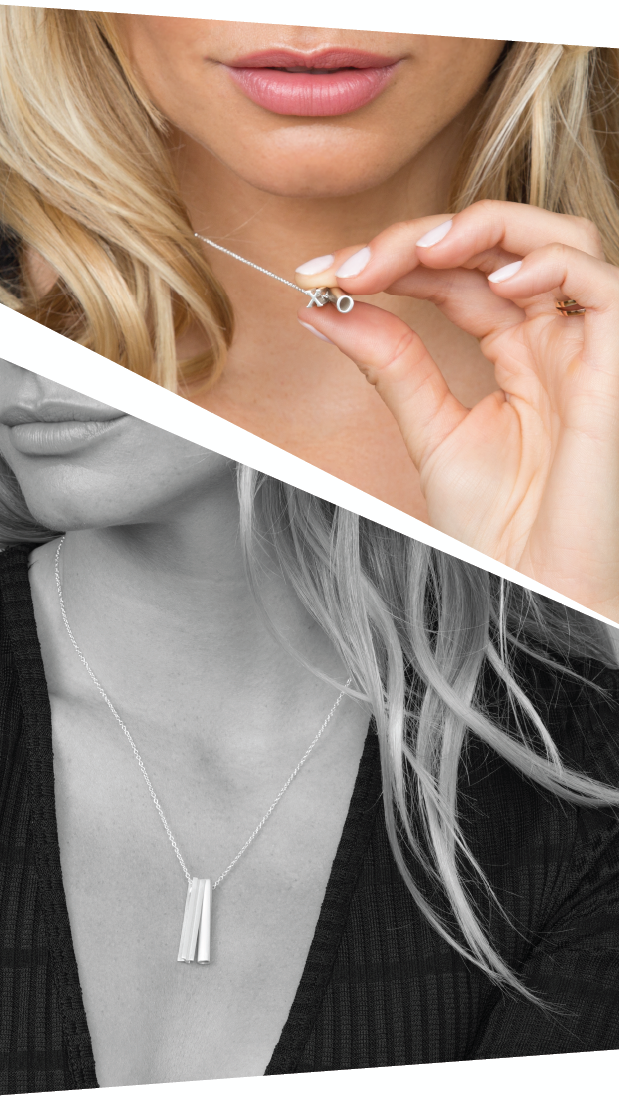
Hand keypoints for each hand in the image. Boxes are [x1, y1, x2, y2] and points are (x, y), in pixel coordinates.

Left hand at [296, 200, 618, 620]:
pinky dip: (550, 264)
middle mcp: (554, 337)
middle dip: (419, 240)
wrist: (536, 590)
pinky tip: (493, 281)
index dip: (391, 260)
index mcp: (516, 349)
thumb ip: (390, 365)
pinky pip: (603, 285)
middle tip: (351, 266)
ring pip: (561, 239)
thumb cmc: (500, 528)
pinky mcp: (615, 366)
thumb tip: (324, 311)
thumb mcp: (431, 432)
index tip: (319, 277)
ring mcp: (587, 348)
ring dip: (486, 228)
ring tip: (419, 254)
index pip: (455, 274)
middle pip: (498, 244)